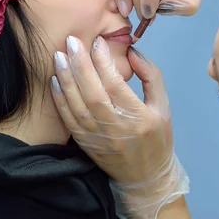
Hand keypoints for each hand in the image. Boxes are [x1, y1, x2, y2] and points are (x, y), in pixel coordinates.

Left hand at [50, 35, 188, 218]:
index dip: (104, 62)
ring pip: (76, 104)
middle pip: (92, 92)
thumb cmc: (156, 138)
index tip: (97, 41)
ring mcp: (96, 137)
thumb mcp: (163, 106)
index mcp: (138, 117)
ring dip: (66, 78)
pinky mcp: (84, 143)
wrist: (145, 177)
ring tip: (59, 55)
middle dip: (80, 64)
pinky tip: (55, 80)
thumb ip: (151, 76)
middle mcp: (115, 127)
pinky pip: (68, 118)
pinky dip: (60, 99)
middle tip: (72, 41)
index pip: (116, 84)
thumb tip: (132, 51)